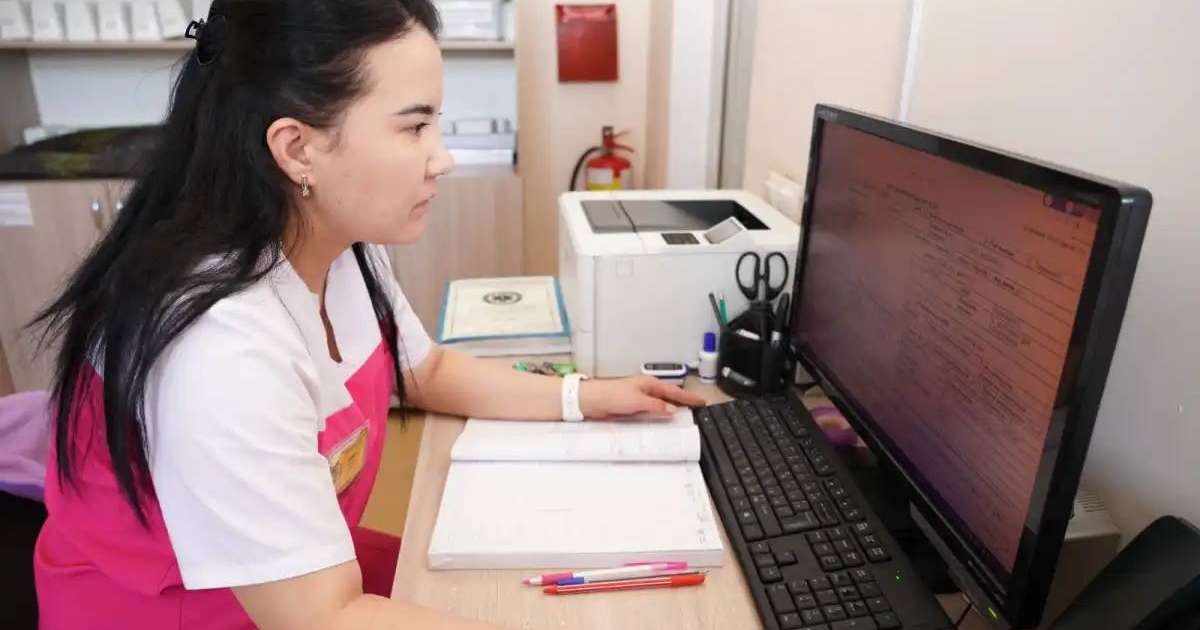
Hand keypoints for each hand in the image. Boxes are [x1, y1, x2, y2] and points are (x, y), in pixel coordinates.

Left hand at [578, 376, 706, 419]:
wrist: (592, 401)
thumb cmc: (612, 395)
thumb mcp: (638, 401)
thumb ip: (656, 406)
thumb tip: (672, 410)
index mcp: (650, 384)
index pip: (674, 391)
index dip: (688, 397)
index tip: (701, 401)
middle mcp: (646, 390)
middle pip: (669, 397)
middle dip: (683, 402)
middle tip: (697, 409)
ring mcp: (639, 399)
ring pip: (661, 405)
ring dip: (671, 410)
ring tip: (684, 417)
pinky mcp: (632, 408)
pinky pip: (651, 412)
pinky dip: (659, 416)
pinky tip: (662, 422)